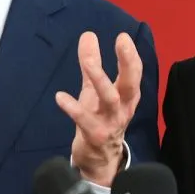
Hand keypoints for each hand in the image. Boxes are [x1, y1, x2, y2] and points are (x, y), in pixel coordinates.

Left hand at [55, 31, 142, 184]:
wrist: (99, 159)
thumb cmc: (100, 118)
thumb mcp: (94, 89)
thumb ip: (91, 63)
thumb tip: (88, 35)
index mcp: (126, 96)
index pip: (134, 73)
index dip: (130, 55)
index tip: (122, 36)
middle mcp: (123, 108)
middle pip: (129, 83)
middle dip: (127, 62)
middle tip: (122, 41)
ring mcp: (111, 122)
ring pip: (109, 98)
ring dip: (100, 79)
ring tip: (89, 62)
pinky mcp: (96, 135)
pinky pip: (85, 120)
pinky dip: (73, 108)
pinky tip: (60, 96)